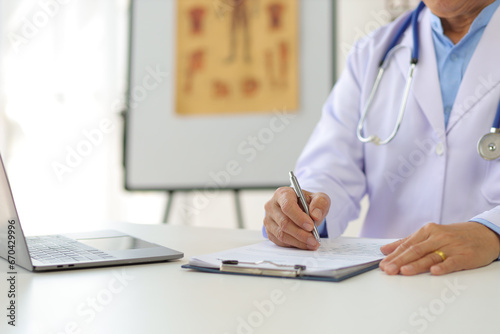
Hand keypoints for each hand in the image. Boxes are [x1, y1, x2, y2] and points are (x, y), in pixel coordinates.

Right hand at [263, 187, 330, 249]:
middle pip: (284, 222)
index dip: (299, 217)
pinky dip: (293, 244)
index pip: (287, 206)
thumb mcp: (319, 199)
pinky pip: (280, 242)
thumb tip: (316, 215)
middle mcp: (272, 206)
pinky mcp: (269, 231)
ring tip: (312, 243)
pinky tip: (304, 244)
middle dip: (301, 233)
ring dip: (298, 241)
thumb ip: (320, 203)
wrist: (301, 209)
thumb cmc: (308, 203)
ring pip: (281, 234)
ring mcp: (268, 219)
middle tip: (314, 240)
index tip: (311, 226)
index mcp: (282, 194)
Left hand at [379, 222, 499, 275]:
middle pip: (415, 250)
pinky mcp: (464, 255)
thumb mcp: (430, 234)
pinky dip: (443, 266)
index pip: (407, 244)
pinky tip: (434, 271)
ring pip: (430, 256)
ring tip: (403, 271)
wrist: (484, 234)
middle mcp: (438, 237)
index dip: (394, 255)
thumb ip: (407, 242)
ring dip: (416, 264)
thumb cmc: (453, 236)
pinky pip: (452, 262)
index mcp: (427, 231)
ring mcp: (451, 246)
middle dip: (399, 260)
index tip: (382, 264)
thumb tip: (385, 249)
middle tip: (387, 269)